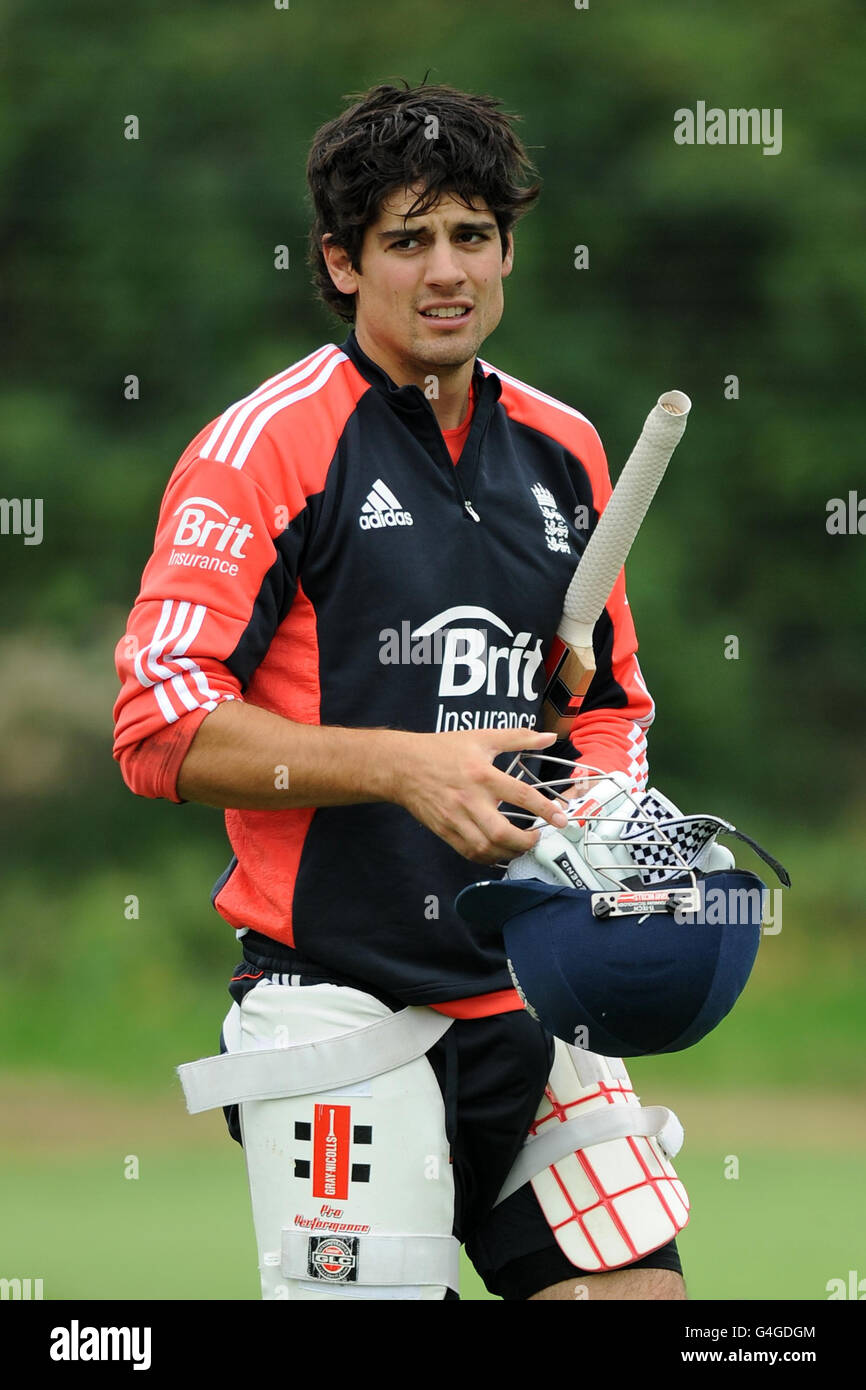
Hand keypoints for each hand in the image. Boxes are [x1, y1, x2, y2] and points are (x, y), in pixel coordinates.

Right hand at [393, 728, 569, 863]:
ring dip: (508, 853)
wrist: (402, 766)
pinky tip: (498, 851)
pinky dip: (488, 857)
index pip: (520, 795)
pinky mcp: (445, 831)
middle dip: (526, 842)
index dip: (545, 809)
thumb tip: (549, 737)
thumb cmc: (443, 749)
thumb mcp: (482, 737)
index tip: (562, 819)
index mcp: (482, 774)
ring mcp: (455, 818)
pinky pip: (469, 853)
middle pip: (501, 832)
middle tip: (537, 838)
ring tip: (520, 846)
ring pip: (486, 848)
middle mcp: (469, 799)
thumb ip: (518, 738)